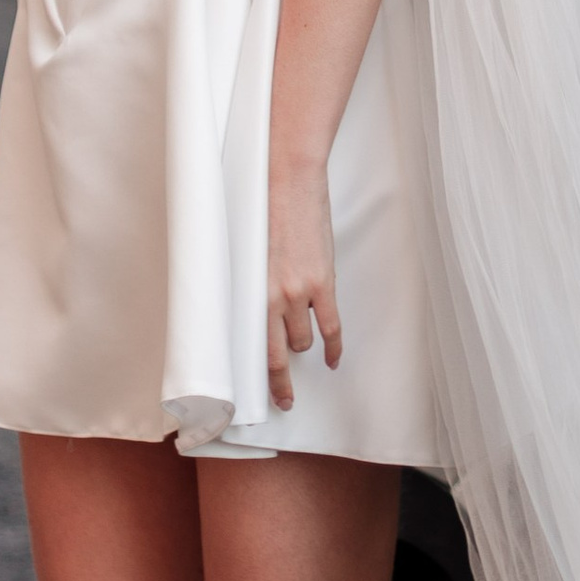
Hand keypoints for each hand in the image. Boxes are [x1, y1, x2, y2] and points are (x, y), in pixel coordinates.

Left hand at [267, 176, 342, 409]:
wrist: (287, 181)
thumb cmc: (262, 209)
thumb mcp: (248, 255)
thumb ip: (253, 286)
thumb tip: (257, 310)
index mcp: (247, 291)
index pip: (248, 345)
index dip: (253, 374)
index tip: (254, 393)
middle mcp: (269, 297)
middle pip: (276, 355)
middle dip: (279, 383)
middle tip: (283, 399)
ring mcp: (298, 292)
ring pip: (302, 340)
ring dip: (304, 347)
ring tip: (306, 349)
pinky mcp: (322, 282)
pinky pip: (330, 327)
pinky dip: (333, 347)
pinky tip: (332, 358)